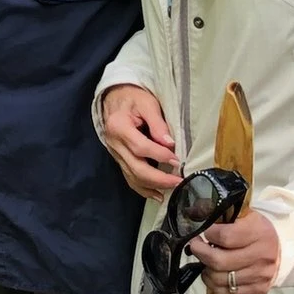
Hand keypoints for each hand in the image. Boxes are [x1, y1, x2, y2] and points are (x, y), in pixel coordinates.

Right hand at [98, 83, 180, 200]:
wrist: (114, 98)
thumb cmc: (133, 98)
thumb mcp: (147, 103)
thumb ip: (158, 123)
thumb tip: (170, 143)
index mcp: (119, 126)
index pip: (140, 147)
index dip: (160, 155)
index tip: (177, 160)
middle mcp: (114, 143)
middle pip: (136, 167)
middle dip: (159, 178)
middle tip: (178, 181)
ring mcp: (115, 153)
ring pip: (132, 176)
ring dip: (153, 186)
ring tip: (172, 189)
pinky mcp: (118, 159)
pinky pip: (129, 178)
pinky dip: (143, 189)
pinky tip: (157, 195)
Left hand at [191, 209, 280, 293]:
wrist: (280, 250)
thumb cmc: (255, 229)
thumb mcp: (241, 213)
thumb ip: (216, 210)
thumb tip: (188, 205)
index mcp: (258, 231)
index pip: (225, 237)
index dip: (208, 234)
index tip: (203, 231)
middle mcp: (262, 255)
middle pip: (219, 261)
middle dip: (201, 253)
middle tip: (196, 246)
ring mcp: (261, 275)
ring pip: (221, 279)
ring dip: (206, 270)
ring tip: (205, 261)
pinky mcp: (259, 289)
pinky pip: (228, 293)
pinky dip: (214, 285)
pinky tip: (212, 274)